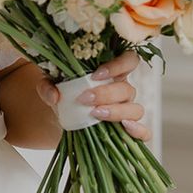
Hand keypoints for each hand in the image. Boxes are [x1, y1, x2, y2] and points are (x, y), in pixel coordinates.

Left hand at [35, 49, 151, 141]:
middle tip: (85, 99)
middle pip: (127, 88)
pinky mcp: (128, 131)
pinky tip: (125, 128)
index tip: (95, 75)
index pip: (128, 60)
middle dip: (106, 94)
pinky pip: (144, 132)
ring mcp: (127, 110)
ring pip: (135, 109)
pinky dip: (139, 131)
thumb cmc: (62, 94)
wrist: (62, 118)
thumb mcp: (50, 86)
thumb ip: (48, 86)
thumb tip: (54, 95)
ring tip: (95, 114)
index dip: (118, 65)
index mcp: (111, 72)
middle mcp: (123, 89)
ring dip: (117, 111)